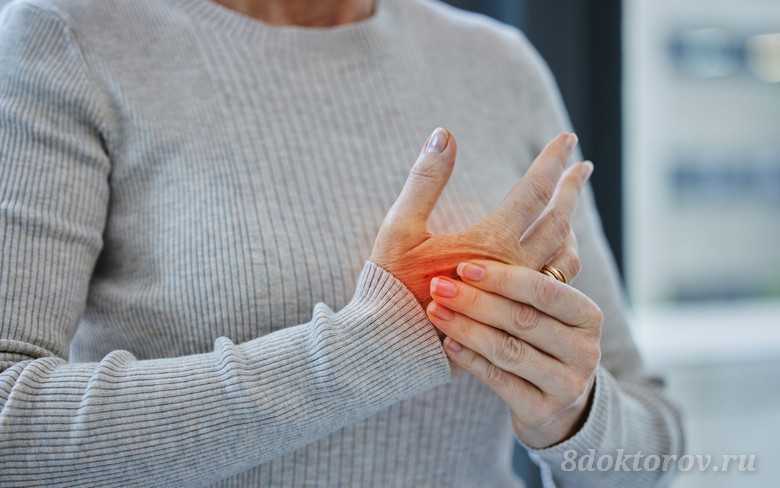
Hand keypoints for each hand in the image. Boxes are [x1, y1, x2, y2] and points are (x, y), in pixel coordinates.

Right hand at [370, 127, 589, 305]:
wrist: (392, 347)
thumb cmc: (391, 286)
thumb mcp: (399, 228)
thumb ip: (425, 180)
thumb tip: (444, 134)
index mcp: (490, 244)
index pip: (533, 192)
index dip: (551, 161)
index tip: (568, 139)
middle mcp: (514, 270)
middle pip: (559, 222)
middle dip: (571, 190)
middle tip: (584, 167)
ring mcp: (518, 298)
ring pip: (565, 259)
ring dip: (572, 229)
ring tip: (570, 211)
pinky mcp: (514, 320)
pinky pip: (555, 289)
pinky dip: (563, 262)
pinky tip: (557, 256)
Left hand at [427, 258, 602, 448]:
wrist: (554, 403)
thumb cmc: (540, 341)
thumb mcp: (544, 310)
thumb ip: (524, 279)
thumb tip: (483, 236)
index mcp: (587, 316)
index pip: (544, 290)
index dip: (502, 277)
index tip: (463, 267)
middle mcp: (585, 351)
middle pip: (523, 320)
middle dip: (475, 300)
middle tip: (439, 287)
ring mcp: (567, 385)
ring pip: (508, 350)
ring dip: (466, 328)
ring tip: (436, 311)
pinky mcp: (542, 411)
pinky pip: (499, 380)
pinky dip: (470, 359)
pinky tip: (448, 343)